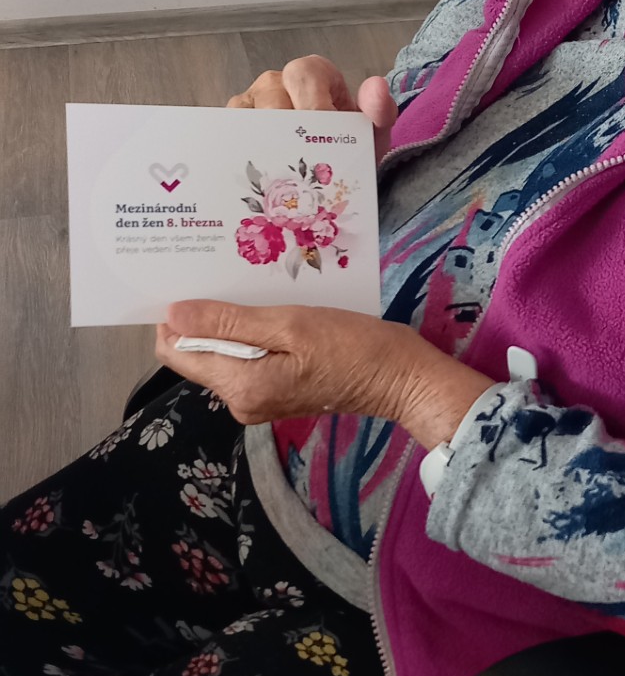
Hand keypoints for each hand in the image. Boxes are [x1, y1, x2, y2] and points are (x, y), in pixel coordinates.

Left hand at [157, 300, 492, 446]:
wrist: (399, 377)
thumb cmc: (352, 346)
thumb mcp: (290, 324)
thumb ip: (228, 323)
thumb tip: (172, 316)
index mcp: (240, 386)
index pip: (176, 352)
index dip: (176, 317)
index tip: (191, 280)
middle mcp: (240, 401)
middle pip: (199, 353)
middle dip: (207, 317)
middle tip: (229, 274)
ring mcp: (257, 400)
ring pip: (223, 354)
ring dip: (232, 323)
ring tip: (255, 289)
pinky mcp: (274, 393)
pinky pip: (247, 359)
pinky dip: (252, 334)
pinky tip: (272, 311)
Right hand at [228, 59, 398, 166]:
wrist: (334, 183)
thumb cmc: (349, 149)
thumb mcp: (371, 135)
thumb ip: (380, 111)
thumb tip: (377, 86)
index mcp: (311, 74)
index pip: (305, 74)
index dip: (315, 103)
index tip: (326, 133)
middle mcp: (276, 83)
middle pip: (274, 98)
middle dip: (291, 131)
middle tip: (305, 161)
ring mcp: (250, 104)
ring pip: (249, 118)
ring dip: (266, 147)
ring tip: (284, 176)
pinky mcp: (231, 129)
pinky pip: (230, 137)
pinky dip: (242, 157)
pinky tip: (258, 178)